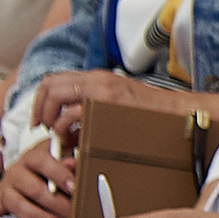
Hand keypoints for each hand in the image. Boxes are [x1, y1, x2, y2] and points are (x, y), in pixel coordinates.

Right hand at [0, 141, 73, 217]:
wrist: (27, 169)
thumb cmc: (48, 168)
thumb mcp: (60, 160)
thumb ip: (69, 164)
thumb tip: (75, 165)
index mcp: (32, 158)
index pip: (43, 162)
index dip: (59, 174)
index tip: (74, 187)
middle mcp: (17, 172)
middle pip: (34, 189)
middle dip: (56, 204)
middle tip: (73, 213)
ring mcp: (7, 187)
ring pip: (19, 204)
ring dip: (40, 217)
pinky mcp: (0, 201)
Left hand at [31, 69, 178, 147]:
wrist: (178, 112)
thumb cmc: (151, 113)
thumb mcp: (118, 101)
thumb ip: (94, 104)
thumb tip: (72, 120)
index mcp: (97, 78)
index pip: (55, 80)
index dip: (42, 99)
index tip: (42, 117)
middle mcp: (96, 79)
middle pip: (49, 85)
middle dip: (40, 108)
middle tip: (43, 126)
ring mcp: (101, 90)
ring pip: (56, 97)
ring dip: (51, 118)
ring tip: (59, 135)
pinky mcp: (106, 104)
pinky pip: (72, 114)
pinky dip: (66, 128)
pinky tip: (74, 140)